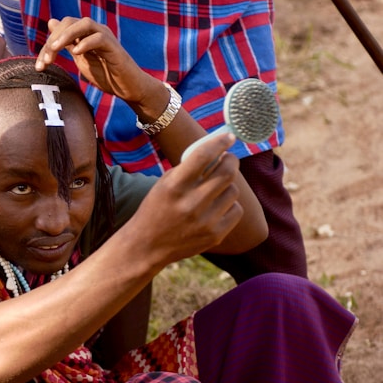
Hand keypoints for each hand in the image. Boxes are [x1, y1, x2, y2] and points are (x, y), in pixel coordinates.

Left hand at [35, 17, 155, 104]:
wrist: (128, 89)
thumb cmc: (106, 75)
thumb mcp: (80, 59)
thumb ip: (67, 44)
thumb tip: (51, 22)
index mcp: (84, 34)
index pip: (60, 29)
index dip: (47, 46)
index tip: (39, 66)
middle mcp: (94, 31)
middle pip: (69, 22)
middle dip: (53, 40)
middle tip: (47, 60)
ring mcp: (105, 37)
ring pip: (84, 24)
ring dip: (66, 35)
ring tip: (55, 49)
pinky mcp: (114, 47)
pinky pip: (99, 38)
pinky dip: (86, 43)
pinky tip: (77, 53)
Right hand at [126, 132, 243, 267]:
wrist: (147, 245)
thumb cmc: (156, 208)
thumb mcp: (165, 184)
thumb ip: (189, 168)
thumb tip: (218, 150)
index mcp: (174, 186)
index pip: (203, 156)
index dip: (219, 142)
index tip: (229, 136)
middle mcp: (190, 203)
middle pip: (227, 172)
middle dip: (231, 160)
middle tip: (228, 159)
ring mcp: (204, 221)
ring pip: (233, 191)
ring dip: (227, 186)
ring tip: (214, 190)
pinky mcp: (215, 235)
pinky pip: (236, 210)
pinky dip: (229, 205)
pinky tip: (215, 208)